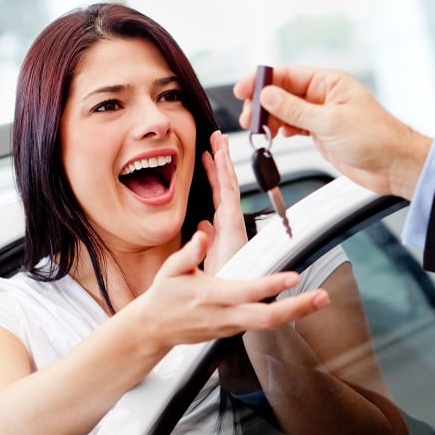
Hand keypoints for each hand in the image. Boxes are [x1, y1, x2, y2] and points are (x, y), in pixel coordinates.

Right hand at [135, 227, 329, 349]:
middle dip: (297, 309)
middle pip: (267, 318)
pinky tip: (301, 306)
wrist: (153, 329)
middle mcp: (224, 315)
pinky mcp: (233, 331)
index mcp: (211, 296)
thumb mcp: (170, 270)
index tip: (293, 277)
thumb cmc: (164, 296)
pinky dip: (283, 316)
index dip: (271, 286)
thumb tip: (203, 235)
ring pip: (269, 324)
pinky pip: (262, 325)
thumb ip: (189, 253)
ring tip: (320, 300)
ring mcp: (231, 327)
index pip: (247, 292)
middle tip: (322, 297)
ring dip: (296, 313)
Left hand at [200, 130, 246, 273]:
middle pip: (224, 183)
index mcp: (223, 226)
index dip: (213, 173)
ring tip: (219, 139)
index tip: (207, 154)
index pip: (217, 193)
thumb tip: (202, 224)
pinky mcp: (232, 221)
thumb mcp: (206, 254)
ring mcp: (232, 219)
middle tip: (217, 138)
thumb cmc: (220, 279)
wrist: (228, 296)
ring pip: (227, 182)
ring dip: (223, 159)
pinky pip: (228, 190)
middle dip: (220, 159)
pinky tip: (219, 157)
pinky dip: (225, 172)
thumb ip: (205, 237)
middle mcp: (229, 220)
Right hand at [233, 66, 431, 197]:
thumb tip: (269, 96)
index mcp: (329, 82)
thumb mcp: (330, 122)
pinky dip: (281, 131)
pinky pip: (294, 126)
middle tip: (248, 119)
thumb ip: (296, 110)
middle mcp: (324, 95)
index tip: (243, 91)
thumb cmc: (377, 139)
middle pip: (283, 93)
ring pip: (286, 111)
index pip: (288, 75)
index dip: (263, 82)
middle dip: (263, 104)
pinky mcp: (322, 134)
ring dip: (270, 120)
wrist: (395, 166)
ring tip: (259, 131)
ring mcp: (323, 115)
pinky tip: (275, 136)